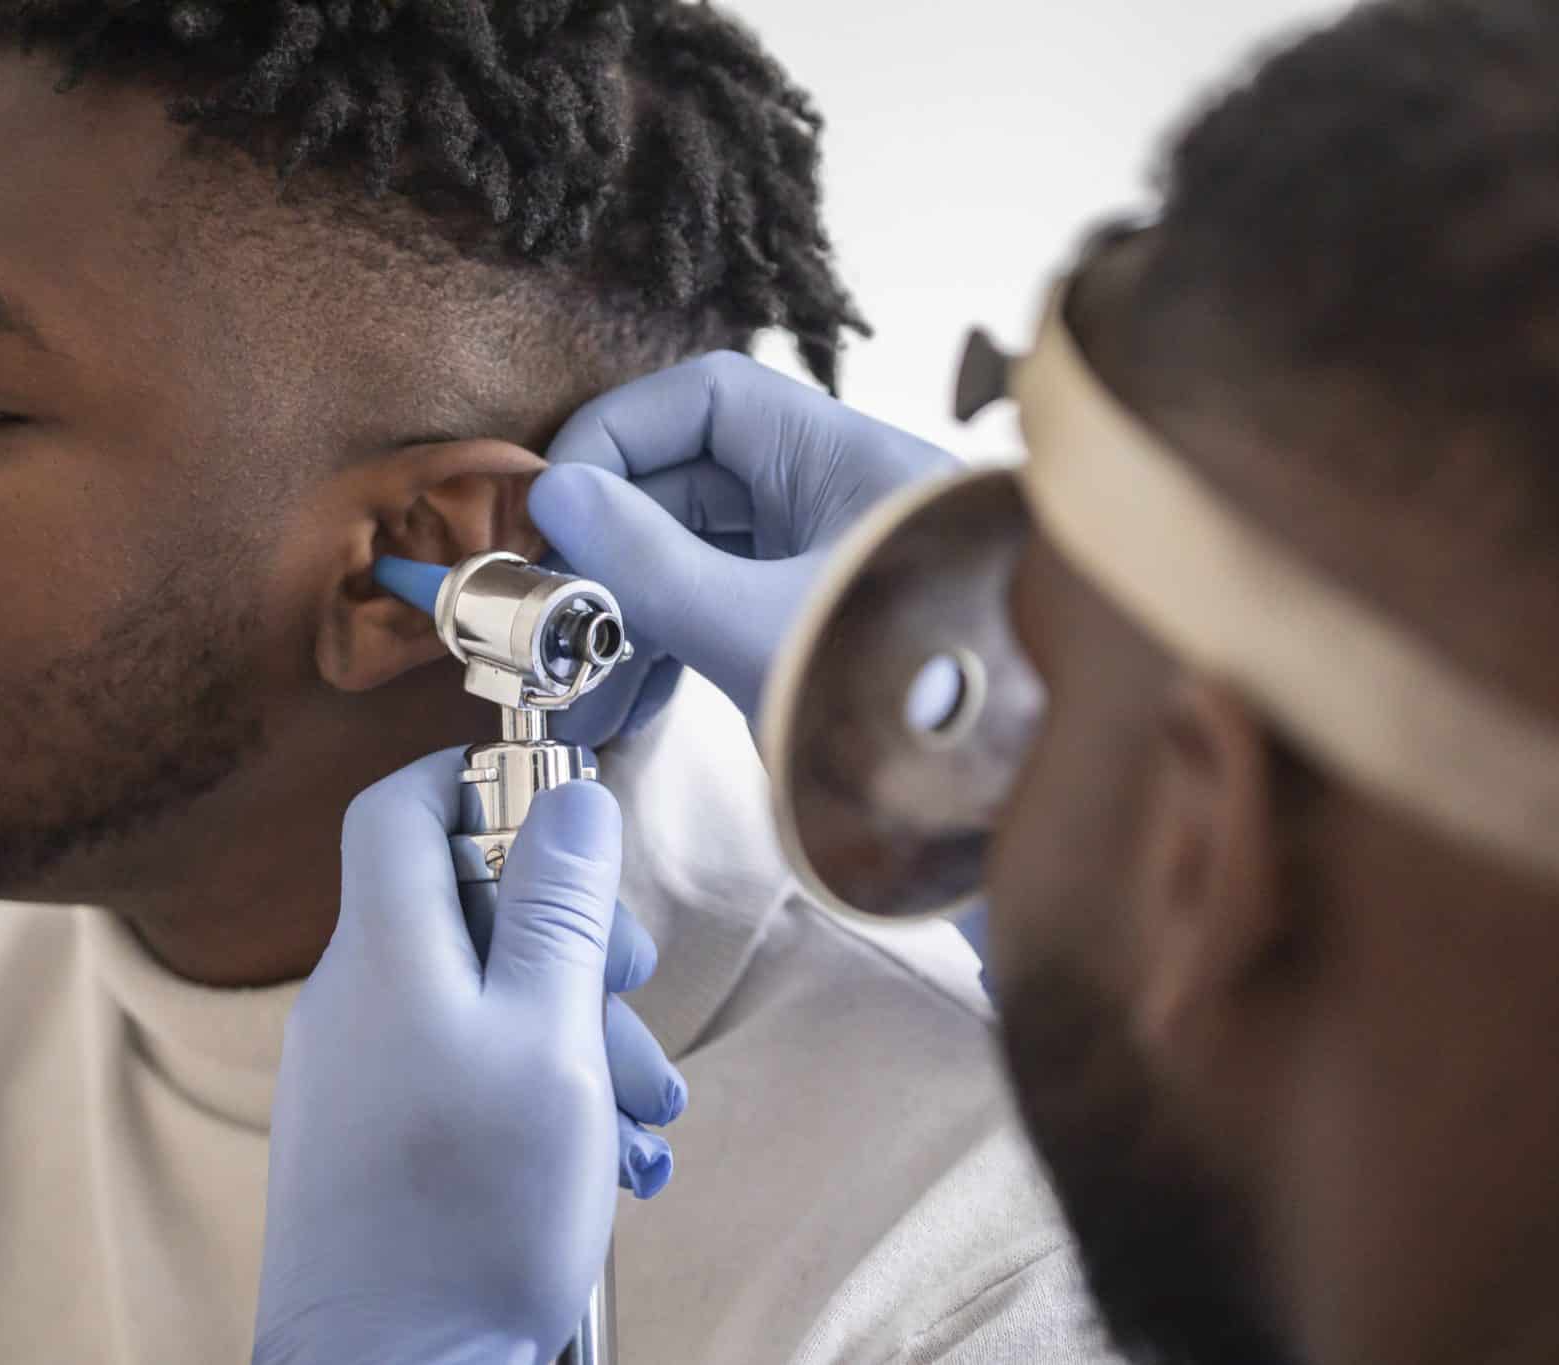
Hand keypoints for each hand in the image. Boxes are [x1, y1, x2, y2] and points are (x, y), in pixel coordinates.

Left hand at [254, 749, 686, 1364]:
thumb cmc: (470, 1217)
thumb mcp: (549, 1037)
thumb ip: (558, 909)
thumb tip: (570, 797)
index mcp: (386, 955)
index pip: (401, 808)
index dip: (478, 780)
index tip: (561, 805)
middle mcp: (355, 1003)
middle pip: (464, 908)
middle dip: (571, 937)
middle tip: (636, 985)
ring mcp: (357, 1075)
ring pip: (481, 1002)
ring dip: (576, 1033)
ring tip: (644, 1110)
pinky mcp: (373, 1141)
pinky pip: (464, 1074)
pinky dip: (539, 1093)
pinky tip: (605, 1157)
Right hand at [530, 351, 955, 737]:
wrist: (1009, 796)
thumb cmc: (905, 705)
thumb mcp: (754, 629)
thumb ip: (648, 559)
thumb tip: (558, 496)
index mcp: (848, 460)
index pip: (710, 398)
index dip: (620, 435)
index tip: (555, 502)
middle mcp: (843, 498)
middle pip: (698, 479)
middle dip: (613, 542)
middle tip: (550, 602)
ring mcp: (835, 566)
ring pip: (708, 555)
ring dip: (633, 610)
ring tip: (576, 681)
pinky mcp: (827, 630)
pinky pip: (732, 612)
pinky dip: (675, 648)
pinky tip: (627, 705)